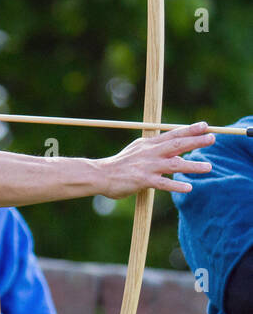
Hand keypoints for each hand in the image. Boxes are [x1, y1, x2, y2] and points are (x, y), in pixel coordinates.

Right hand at [98, 123, 214, 196]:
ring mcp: (146, 166)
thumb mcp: (138, 152)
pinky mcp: (142, 180)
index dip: (189, 129)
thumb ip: (157, 152)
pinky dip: (176, 185)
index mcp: (148, 144)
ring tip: (209, 167)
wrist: (100, 174)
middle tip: (213, 138)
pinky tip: (188, 188)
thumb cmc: (120, 165)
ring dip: (192, 165)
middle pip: (176, 145)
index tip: (205, 125)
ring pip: (173, 164)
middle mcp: (149, 152)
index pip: (172, 134)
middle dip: (196, 141)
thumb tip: (178, 156)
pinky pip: (162, 183)